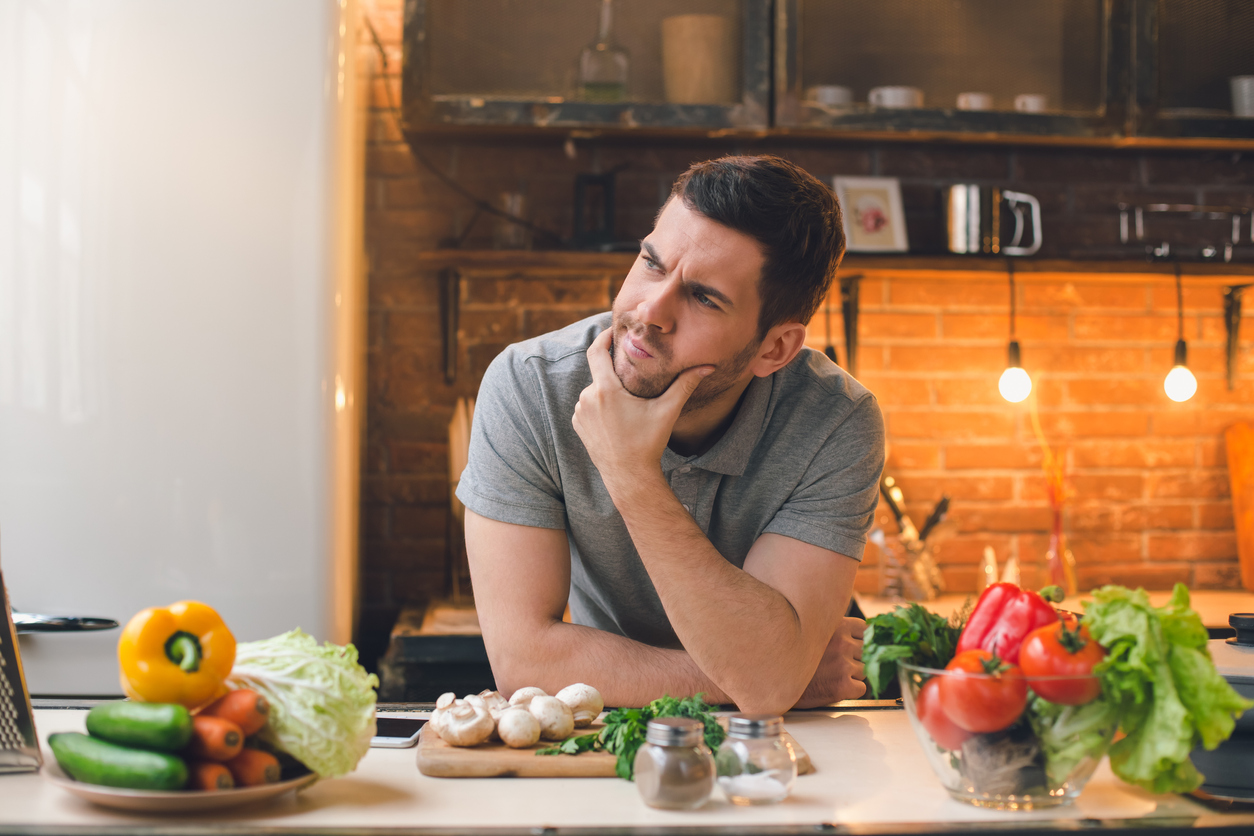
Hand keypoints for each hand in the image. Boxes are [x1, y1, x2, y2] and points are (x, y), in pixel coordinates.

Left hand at [572, 327, 710, 491]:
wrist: (629, 476)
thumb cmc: (648, 443)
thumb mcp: (667, 411)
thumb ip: (685, 385)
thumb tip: (708, 366)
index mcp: (605, 390)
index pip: (596, 351)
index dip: (603, 337)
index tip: (613, 331)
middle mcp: (588, 398)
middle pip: (600, 373)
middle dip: (615, 372)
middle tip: (633, 375)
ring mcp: (580, 413)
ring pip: (594, 390)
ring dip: (608, 390)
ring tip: (627, 401)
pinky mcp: (579, 425)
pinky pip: (588, 405)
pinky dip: (600, 405)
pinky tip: (616, 418)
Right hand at [794, 616, 865, 707]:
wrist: (773, 678)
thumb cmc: (789, 655)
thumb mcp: (809, 630)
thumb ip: (829, 627)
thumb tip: (849, 631)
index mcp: (835, 625)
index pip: (865, 629)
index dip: (859, 639)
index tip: (853, 645)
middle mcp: (842, 642)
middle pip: (866, 651)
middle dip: (856, 658)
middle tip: (838, 664)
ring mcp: (843, 664)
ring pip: (865, 670)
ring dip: (853, 675)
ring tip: (832, 675)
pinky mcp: (842, 685)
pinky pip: (861, 688)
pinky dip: (851, 690)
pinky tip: (834, 686)